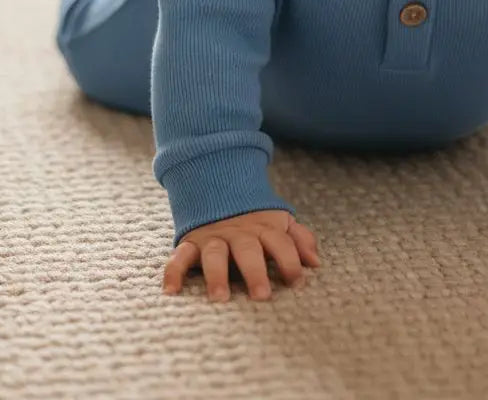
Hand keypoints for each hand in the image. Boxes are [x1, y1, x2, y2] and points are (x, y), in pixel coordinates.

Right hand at [161, 209, 320, 301]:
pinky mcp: (191, 243)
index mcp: (264, 228)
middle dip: (255, 272)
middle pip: (248, 250)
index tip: (297, 282)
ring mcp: (214, 238)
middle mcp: (239, 233)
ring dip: (217, 275)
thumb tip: (315, 262)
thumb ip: (299, 239)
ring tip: (221, 298)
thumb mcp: (280, 222)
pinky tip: (172, 291)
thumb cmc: (256, 219)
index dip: (290, 260)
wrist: (220, 189)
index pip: (280, 242)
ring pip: (214, 254)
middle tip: (261, 295)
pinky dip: (173, 272)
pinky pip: (179, 257)